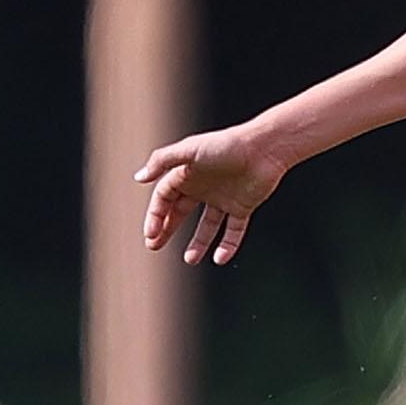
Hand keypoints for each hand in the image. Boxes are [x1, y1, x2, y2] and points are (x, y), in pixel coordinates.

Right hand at [138, 123, 288, 264]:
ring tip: (190, 259)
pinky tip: (220, 258)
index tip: (150, 234)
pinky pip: (234, 230)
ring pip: (208, 226)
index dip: (155, 216)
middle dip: (166, 229)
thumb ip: (162, 161)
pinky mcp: (244, 206)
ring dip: (199, 243)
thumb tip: (139, 178)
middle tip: (154, 247)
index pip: (164, 199)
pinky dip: (228, 245)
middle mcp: (203, 187)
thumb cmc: (226, 145)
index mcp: (187, 174)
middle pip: (180, 213)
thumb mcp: (189, 149)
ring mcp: (224, 199)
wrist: (266, 148)